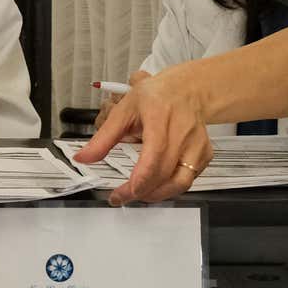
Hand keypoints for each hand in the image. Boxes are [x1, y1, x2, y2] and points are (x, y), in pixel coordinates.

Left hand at [74, 67, 213, 204]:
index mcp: (161, 118)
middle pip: (165, 174)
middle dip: (141, 192)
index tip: (122, 194)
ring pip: (180, 183)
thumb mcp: (123, 110)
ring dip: (156, 195)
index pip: (155, 156)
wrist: (187, 91)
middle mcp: (183, 134)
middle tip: (120, 197)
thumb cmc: (154, 98)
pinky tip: (154, 185)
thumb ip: (103, 138)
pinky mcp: (205, 155)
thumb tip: (82, 158)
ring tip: (136, 194)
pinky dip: (170, 188)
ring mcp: (197, 146)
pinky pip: (187, 180)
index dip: (140, 180)